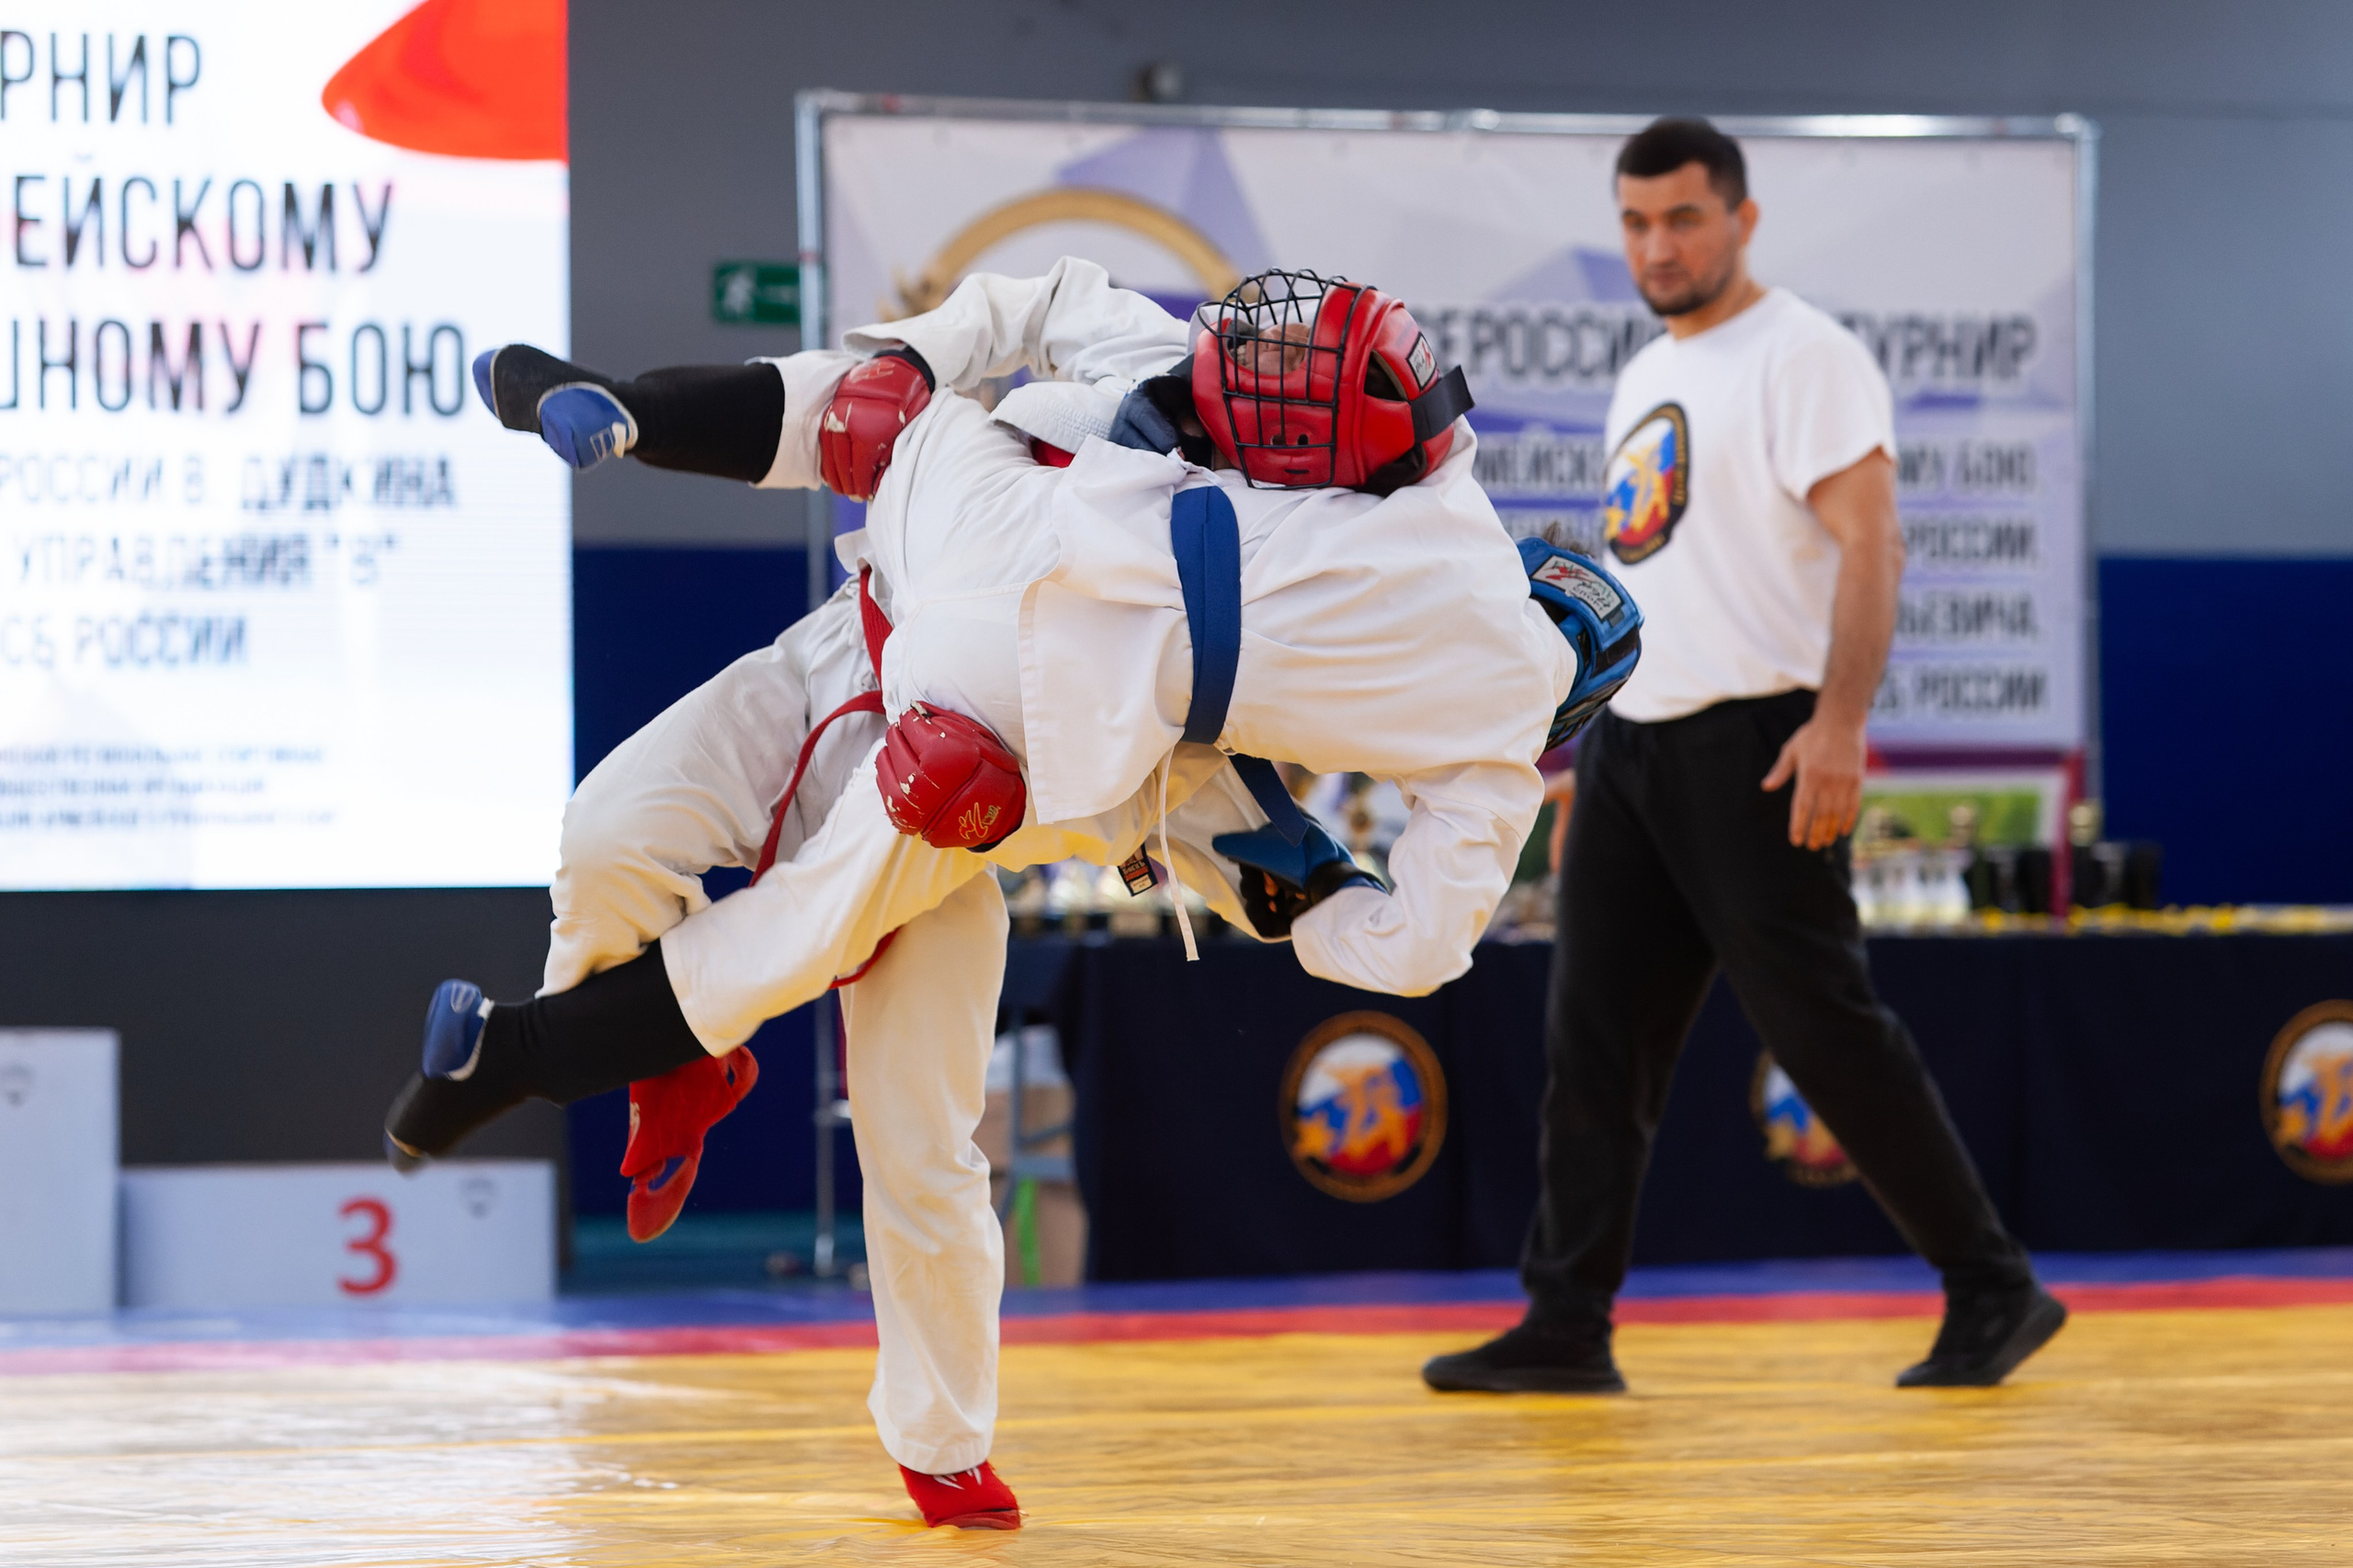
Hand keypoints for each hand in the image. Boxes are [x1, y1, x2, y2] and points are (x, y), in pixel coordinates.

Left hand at [1761, 711, 1866, 849]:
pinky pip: (1854, 805)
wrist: (1841, 720)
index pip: (1802, 808)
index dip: (1798, 826)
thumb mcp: (1791, 750)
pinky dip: (1849, 820)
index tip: (1796, 841)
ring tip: (1825, 842)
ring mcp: (1844, 781)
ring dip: (1830, 830)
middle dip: (1815, 833)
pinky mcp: (1857, 779)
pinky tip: (1843, 831)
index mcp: (1808, 776)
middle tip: (1811, 847)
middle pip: (1820, 815)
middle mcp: (1826, 781)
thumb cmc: (1812, 735)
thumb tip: (1765, 787)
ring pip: (1837, 813)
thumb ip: (1780, 771)